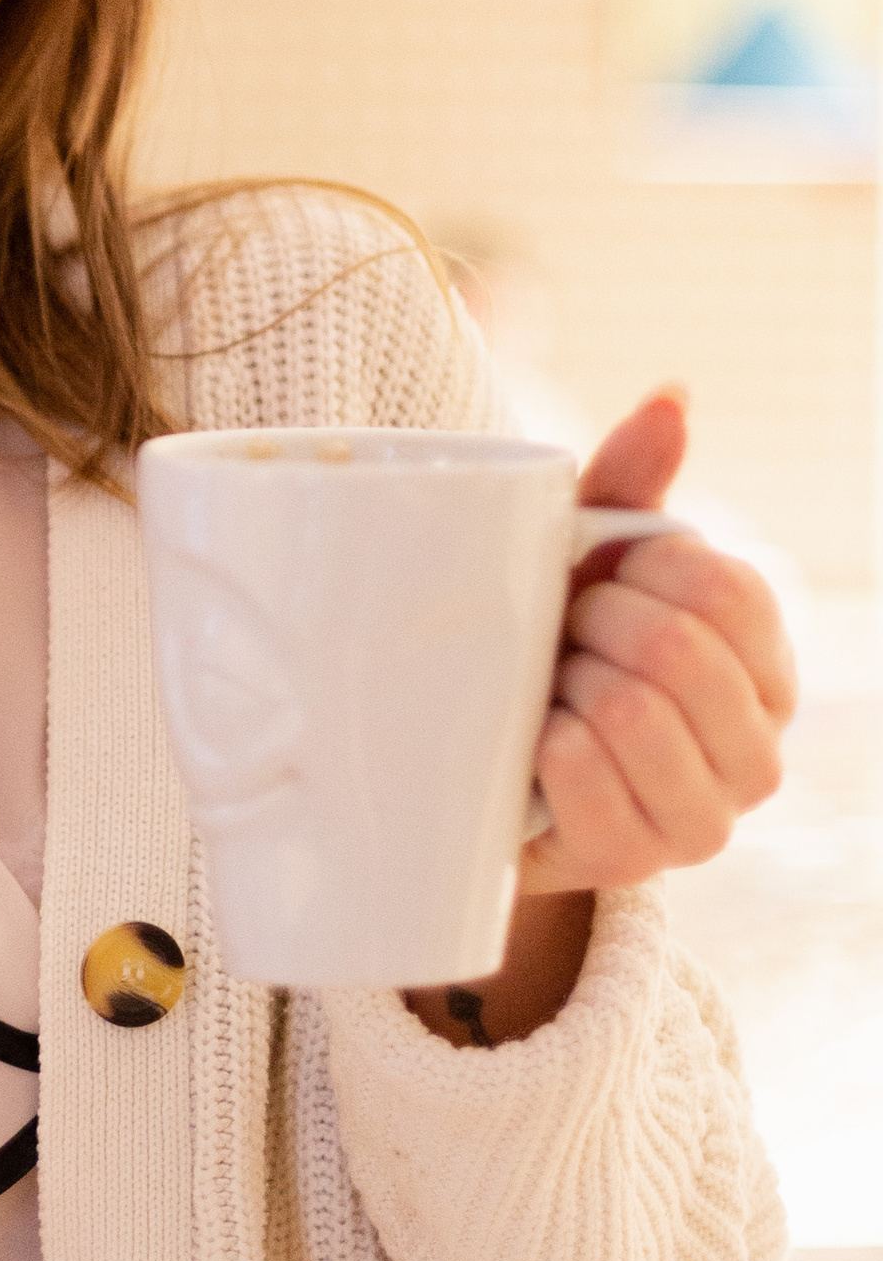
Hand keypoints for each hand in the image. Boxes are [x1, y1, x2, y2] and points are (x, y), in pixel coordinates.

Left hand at [519, 388, 795, 897]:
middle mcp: (761, 752)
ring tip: (553, 693)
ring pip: (632, 711)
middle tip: (568, 638)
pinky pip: (583, 772)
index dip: (651, 567)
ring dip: (567, 685)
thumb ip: (633, 484)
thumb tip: (671, 396)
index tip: (606, 573)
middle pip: (680, 648)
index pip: (734, 591)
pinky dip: (544, 743)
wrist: (493, 775)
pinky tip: (537, 744)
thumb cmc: (557, 653)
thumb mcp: (589, 565)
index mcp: (767, 668)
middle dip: (597, 624)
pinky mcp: (635, 865)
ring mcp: (706, 820)